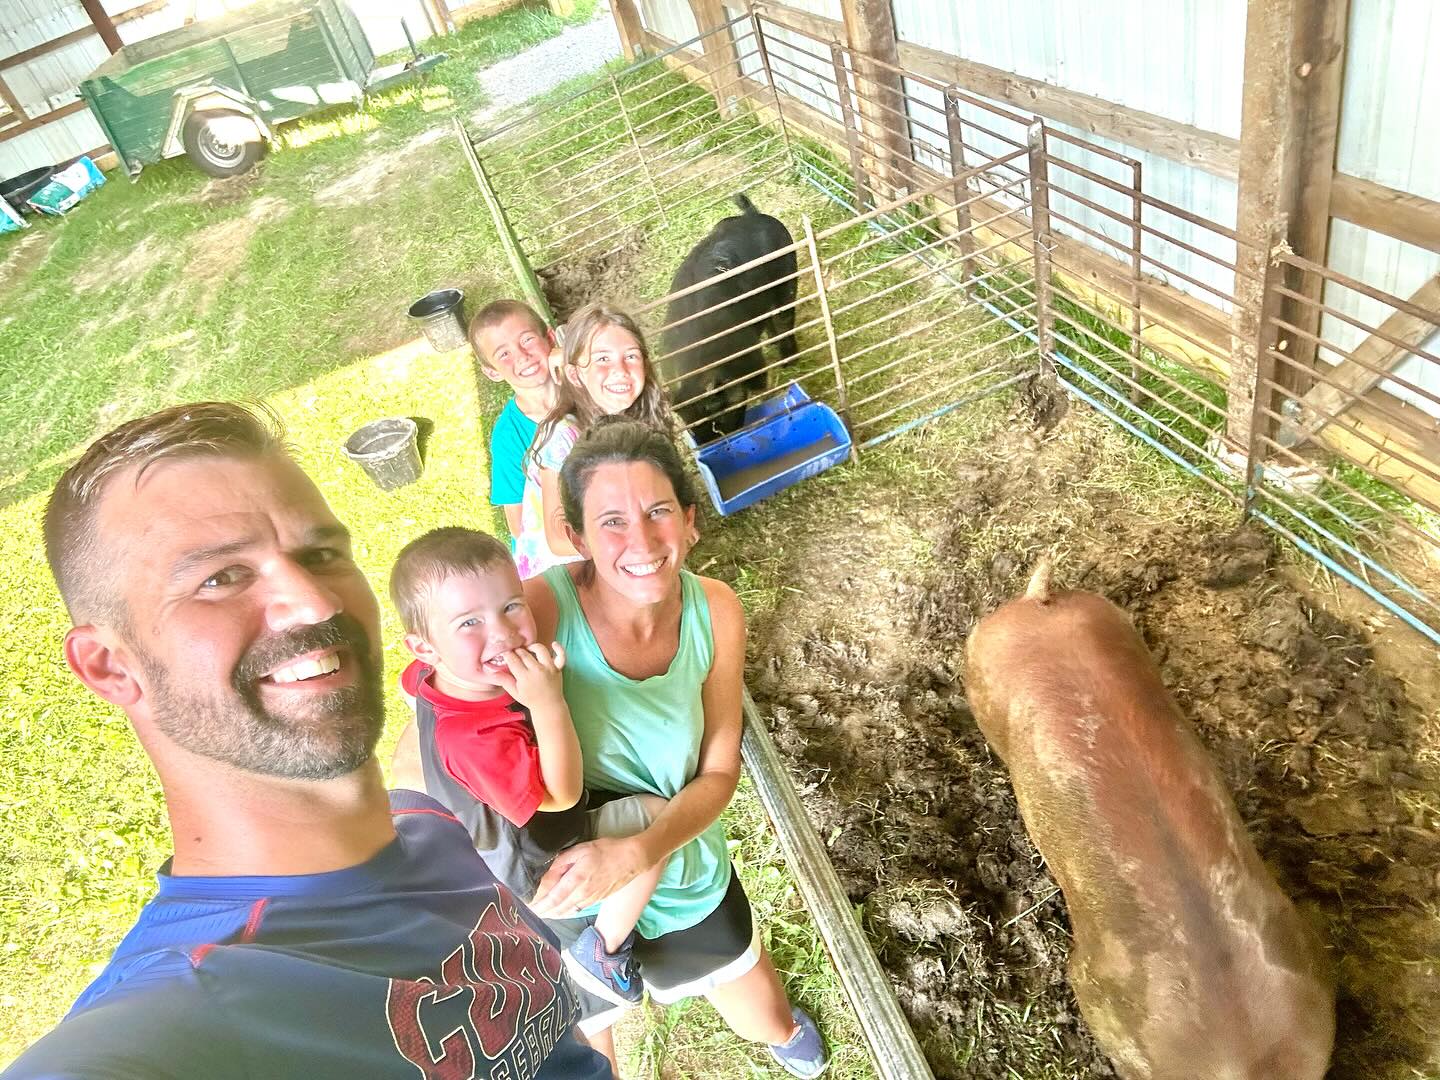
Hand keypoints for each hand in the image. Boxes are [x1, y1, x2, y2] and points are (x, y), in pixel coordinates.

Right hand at [490, 641, 565, 709]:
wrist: (548, 706)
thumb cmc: (530, 699)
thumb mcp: (514, 691)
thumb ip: (504, 680)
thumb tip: (491, 671)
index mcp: (524, 677)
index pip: (513, 659)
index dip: (508, 654)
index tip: (506, 653)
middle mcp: (537, 670)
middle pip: (524, 653)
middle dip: (517, 651)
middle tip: (514, 653)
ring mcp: (549, 668)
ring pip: (540, 649)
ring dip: (532, 647)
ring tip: (527, 649)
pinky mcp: (558, 668)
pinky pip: (561, 655)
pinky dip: (558, 648)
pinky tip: (553, 644)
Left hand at [530, 835, 653, 917]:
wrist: (632, 860)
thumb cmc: (607, 850)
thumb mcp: (582, 849)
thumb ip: (562, 860)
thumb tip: (547, 872)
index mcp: (577, 879)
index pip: (553, 897)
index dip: (539, 904)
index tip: (527, 906)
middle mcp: (582, 893)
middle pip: (557, 908)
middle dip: (542, 911)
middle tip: (529, 911)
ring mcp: (589, 899)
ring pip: (566, 911)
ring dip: (551, 913)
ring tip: (540, 912)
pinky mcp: (595, 900)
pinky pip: (575, 909)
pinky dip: (563, 912)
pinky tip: (558, 910)